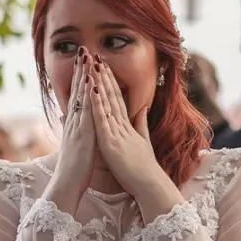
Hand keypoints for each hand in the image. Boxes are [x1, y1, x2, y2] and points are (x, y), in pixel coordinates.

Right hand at [46, 48, 95, 213]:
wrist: (67, 185)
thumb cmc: (75, 168)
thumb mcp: (76, 145)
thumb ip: (74, 131)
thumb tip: (69, 120)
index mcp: (76, 124)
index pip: (79, 96)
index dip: (81, 78)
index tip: (84, 61)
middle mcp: (75, 121)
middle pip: (78, 90)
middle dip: (80, 69)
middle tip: (82, 48)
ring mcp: (78, 126)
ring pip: (80, 95)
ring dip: (83, 75)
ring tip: (85, 56)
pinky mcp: (82, 133)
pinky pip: (85, 110)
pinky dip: (87, 95)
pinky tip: (90, 81)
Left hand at [89, 56, 160, 194]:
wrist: (149, 183)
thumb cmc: (145, 167)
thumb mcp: (143, 141)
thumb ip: (141, 123)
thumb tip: (141, 108)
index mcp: (126, 126)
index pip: (118, 98)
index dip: (111, 81)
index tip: (104, 66)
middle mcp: (121, 125)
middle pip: (112, 96)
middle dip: (104, 76)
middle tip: (97, 57)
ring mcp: (116, 132)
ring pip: (106, 103)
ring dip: (99, 83)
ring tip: (93, 65)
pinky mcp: (111, 142)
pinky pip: (102, 120)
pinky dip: (97, 104)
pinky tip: (92, 89)